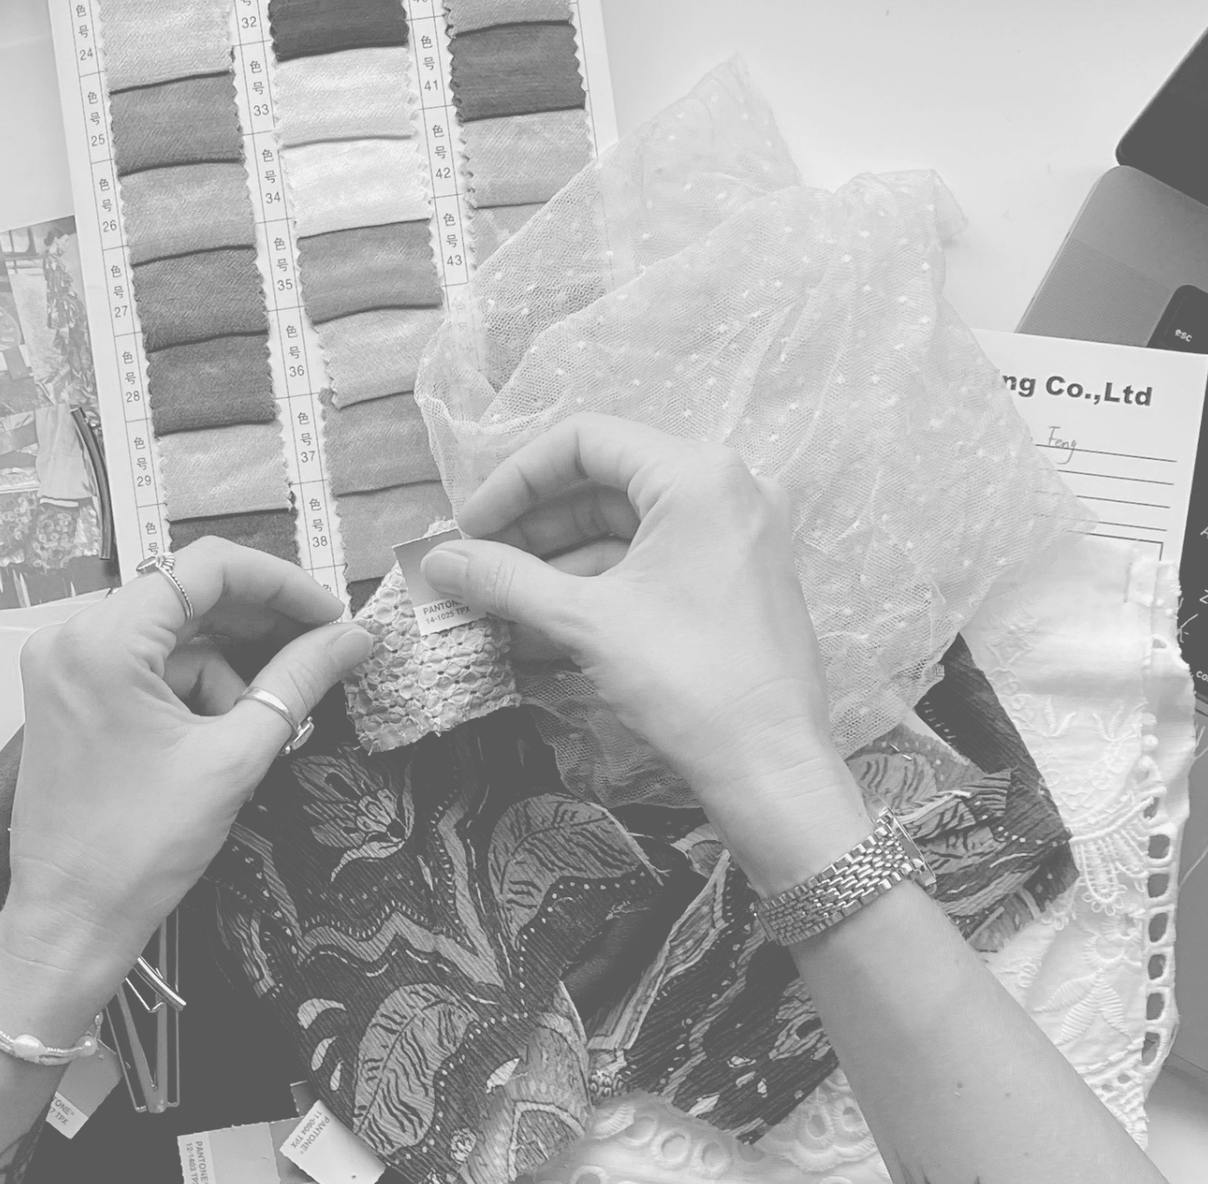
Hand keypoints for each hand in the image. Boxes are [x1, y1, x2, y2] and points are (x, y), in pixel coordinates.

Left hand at [0, 539, 372, 1034]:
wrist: (71, 921)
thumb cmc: (144, 847)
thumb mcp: (234, 757)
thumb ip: (298, 682)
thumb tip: (357, 636)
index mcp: (104, 640)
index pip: (206, 567)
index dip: (281, 583)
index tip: (331, 615)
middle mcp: (72, 636)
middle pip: (186, 596)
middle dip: (257, 626)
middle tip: (321, 654)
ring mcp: (63, 664)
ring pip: (172, 635)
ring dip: (223, 669)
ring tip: (255, 727)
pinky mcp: (67, 693)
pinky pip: (145, 665)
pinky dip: (190, 689)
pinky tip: (217, 737)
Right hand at [421, 416, 868, 885]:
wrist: (772, 765)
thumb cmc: (686, 677)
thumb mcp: (584, 621)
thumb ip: (505, 580)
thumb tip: (435, 563)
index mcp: (695, 474)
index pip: (584, 441)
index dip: (514, 481)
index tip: (470, 528)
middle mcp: (723, 491)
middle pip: (604, 485)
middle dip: (532, 528)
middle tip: (475, 568)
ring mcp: (734, 539)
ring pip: (625, 532)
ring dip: (557, 566)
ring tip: (497, 607)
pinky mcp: (734, 585)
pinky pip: (652, 567)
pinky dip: (598, 590)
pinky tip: (544, 630)